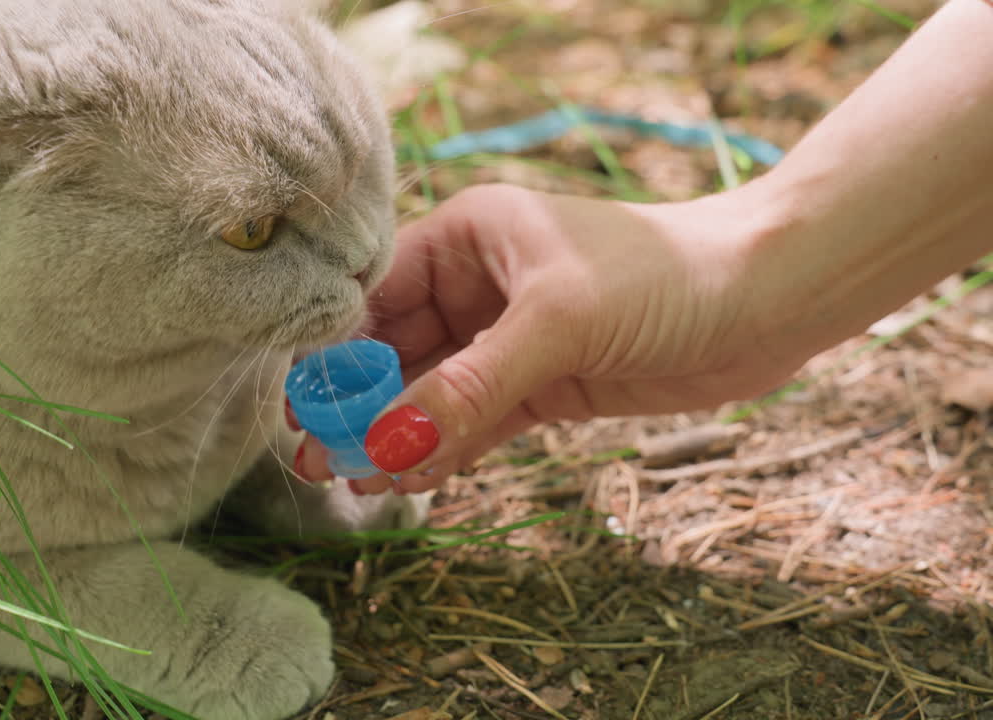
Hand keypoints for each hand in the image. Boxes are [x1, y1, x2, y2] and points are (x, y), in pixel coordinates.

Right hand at [291, 183, 806, 493]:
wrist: (769, 299)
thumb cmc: (665, 275)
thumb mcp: (558, 322)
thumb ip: (471, 386)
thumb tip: (388, 445)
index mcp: (469, 235)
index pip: (378, 294)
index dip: (337, 349)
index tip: (302, 403)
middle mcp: (479, 282)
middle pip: (398, 348)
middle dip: (361, 402)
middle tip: (316, 456)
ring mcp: (510, 337)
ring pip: (435, 391)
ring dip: (399, 433)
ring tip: (354, 479)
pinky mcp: (544, 382)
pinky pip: (477, 418)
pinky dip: (447, 448)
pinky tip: (411, 477)